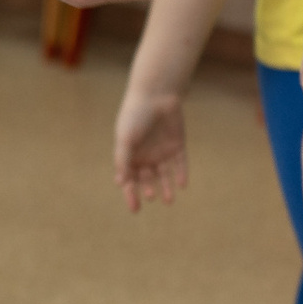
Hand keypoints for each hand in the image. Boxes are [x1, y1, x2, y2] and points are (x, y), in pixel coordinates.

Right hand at [114, 88, 189, 211]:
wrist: (156, 95)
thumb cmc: (135, 115)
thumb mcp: (125, 139)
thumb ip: (123, 161)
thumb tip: (121, 183)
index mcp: (130, 155)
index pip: (129, 180)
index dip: (131, 194)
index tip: (135, 209)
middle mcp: (146, 156)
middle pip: (147, 179)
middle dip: (149, 189)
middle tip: (152, 196)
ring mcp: (162, 152)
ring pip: (165, 175)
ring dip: (166, 187)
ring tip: (169, 200)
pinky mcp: (177, 146)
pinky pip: (180, 164)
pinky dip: (180, 174)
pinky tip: (181, 184)